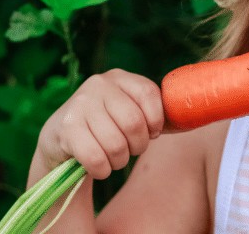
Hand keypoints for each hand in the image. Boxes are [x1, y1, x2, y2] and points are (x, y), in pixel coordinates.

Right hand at [33, 69, 164, 179]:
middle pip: (134, 123)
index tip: (153, 133)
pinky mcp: (66, 128)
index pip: (149, 94)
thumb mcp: (127, 111)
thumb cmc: (106, 126)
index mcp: (119, 78)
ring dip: (119, 161)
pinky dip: (102, 170)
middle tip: (131, 151)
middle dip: (138, 146)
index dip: (156, 120)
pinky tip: (99, 167)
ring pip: (116, 144)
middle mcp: (98, 85)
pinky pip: (96, 158)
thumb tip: (188, 116)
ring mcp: (79, 105)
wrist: (60, 138)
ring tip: (114, 159)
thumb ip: (151, 112)